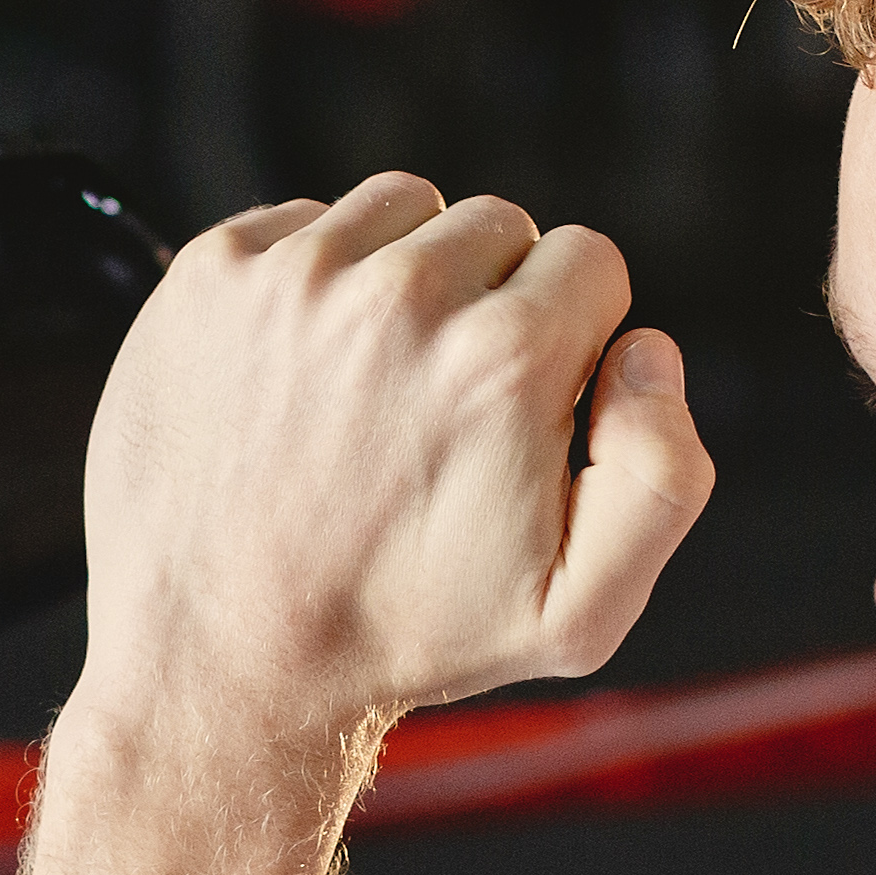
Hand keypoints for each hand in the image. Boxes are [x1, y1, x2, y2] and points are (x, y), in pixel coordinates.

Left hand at [70, 173, 708, 758]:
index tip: (521, 407)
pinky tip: (299, 376)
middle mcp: (399, 296)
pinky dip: (310, 281)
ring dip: (404, 276)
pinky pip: (300, 223)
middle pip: (498, 226)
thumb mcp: (578, 611)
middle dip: (490, 301)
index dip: (571, 336)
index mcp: (504, 357)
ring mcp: (292, 276)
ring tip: (371, 389)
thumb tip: (646, 352)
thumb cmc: (401, 638)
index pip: (589, 261)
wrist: (219, 661)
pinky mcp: (210, 273)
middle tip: (439, 410)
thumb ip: (665, 477)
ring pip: (402, 213)